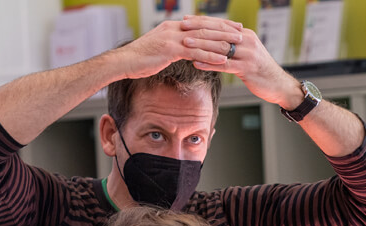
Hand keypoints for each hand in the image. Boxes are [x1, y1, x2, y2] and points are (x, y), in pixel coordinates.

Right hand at [113, 16, 243, 81]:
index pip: (200, 23)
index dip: (217, 24)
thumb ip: (174, 45)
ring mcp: (172, 38)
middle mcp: (174, 29)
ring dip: (222, 41)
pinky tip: (224, 59)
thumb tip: (186, 49)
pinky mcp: (170, 50)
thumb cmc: (141, 58)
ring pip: (202, 38)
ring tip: (238, 44)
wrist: (124, 62)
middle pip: (204, 27)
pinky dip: (211, 55)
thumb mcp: (160, 48)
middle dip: (224, 29)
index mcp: (173, 27)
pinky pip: (195, 52)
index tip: (232, 26)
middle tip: (241, 31)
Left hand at [181, 17, 299, 110]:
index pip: (220, 24)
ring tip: (185, 44)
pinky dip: (209, 64)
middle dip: (198, 30)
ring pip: (220, 48)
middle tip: (182, 29)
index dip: (203, 22)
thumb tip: (215, 39)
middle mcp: (247, 41)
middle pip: (218, 33)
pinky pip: (225, 65)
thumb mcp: (248, 52)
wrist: (279, 85)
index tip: (186, 21)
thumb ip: (234, 44)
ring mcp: (248, 55)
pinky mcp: (248, 69)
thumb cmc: (260, 70)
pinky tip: (196, 63)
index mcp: (245, 34)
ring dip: (201, 46)